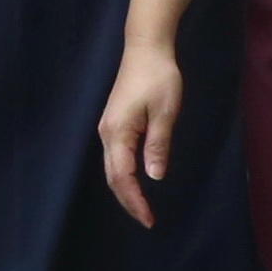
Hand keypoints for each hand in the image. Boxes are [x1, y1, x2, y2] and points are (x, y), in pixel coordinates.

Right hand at [96, 44, 182, 225]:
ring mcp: (108, 129)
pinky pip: (116, 157)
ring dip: (125, 190)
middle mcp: (107, 134)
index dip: (134, 200)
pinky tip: (135, 183)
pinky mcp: (114, 124)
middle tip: (147, 220)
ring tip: (142, 208)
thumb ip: (158, 144)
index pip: (123, 177)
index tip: (148, 219)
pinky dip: (124, 175)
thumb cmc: (159, 77)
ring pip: (113, 168)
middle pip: (113, 177)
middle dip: (128, 201)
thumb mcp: (165, 112)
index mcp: (118, 133)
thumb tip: (154, 176)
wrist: (145, 50)